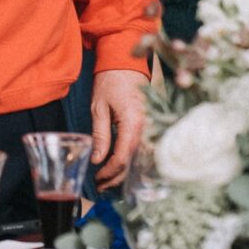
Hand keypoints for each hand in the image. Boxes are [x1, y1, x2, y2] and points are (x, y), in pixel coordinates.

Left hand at [90, 68, 146, 188]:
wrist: (127, 63)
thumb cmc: (110, 81)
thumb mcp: (99, 108)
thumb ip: (100, 136)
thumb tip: (96, 160)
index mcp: (132, 123)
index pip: (122, 158)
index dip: (108, 172)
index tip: (96, 178)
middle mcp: (147, 128)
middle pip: (133, 163)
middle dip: (116, 178)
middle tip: (100, 185)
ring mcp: (152, 128)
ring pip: (140, 159)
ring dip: (125, 173)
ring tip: (108, 181)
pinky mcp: (151, 126)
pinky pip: (143, 150)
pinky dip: (132, 162)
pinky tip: (121, 168)